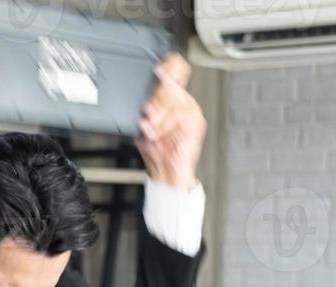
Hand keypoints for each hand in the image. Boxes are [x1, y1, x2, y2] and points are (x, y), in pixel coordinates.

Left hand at [136, 53, 205, 191]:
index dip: (169, 65)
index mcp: (172, 99)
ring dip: (158, 114)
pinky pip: (178, 114)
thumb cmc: (157, 151)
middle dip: (155, 99)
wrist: (168, 173)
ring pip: (174, 99)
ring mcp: (191, 111)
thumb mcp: (144, 125)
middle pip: (171, 85)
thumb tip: (140, 99)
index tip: (158, 67)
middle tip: (147, 112)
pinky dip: (164, 125)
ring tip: (150, 126)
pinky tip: (156, 132)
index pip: (177, 71)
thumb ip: (144, 110)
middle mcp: (183, 102)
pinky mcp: (195, 122)